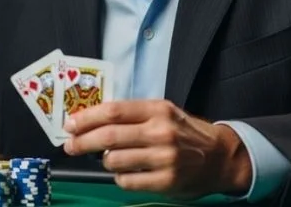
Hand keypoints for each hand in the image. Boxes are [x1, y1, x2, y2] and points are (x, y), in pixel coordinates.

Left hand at [63, 99, 251, 198]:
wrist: (220, 156)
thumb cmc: (183, 132)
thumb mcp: (162, 113)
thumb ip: (131, 115)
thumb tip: (90, 120)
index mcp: (157, 109)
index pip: (113, 111)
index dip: (87, 118)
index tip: (70, 124)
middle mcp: (161, 132)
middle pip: (109, 136)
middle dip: (83, 142)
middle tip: (70, 145)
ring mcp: (165, 158)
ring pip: (114, 160)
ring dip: (104, 161)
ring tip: (108, 158)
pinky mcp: (167, 182)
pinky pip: (127, 181)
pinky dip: (120, 177)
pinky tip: (126, 172)